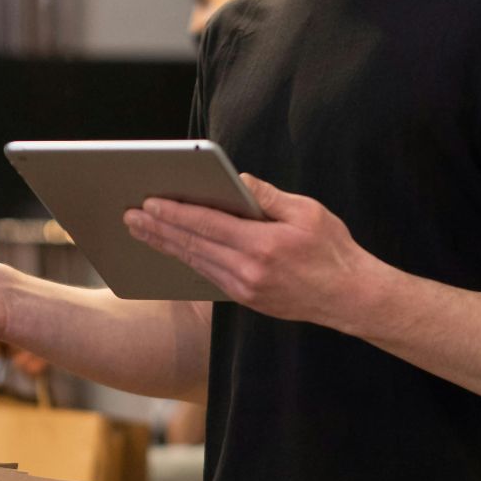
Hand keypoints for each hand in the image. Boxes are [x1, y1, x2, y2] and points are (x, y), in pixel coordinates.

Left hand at [123, 174, 384, 327]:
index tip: (149, 203)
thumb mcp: (308, 212)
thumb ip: (269, 197)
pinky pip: (208, 276)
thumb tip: (240, 181)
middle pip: (193, 245)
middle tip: (130, 216)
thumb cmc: (333, 250)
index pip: (207, 225)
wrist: (351, 298)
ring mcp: (245, 289)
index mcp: (263, 245)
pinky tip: (172, 249)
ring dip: (166, 245)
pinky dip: (187, 260)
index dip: (175, 213)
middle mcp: (249, 271)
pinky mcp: (246, 299)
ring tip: (141, 230)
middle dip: (158, 229)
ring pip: (195, 262)